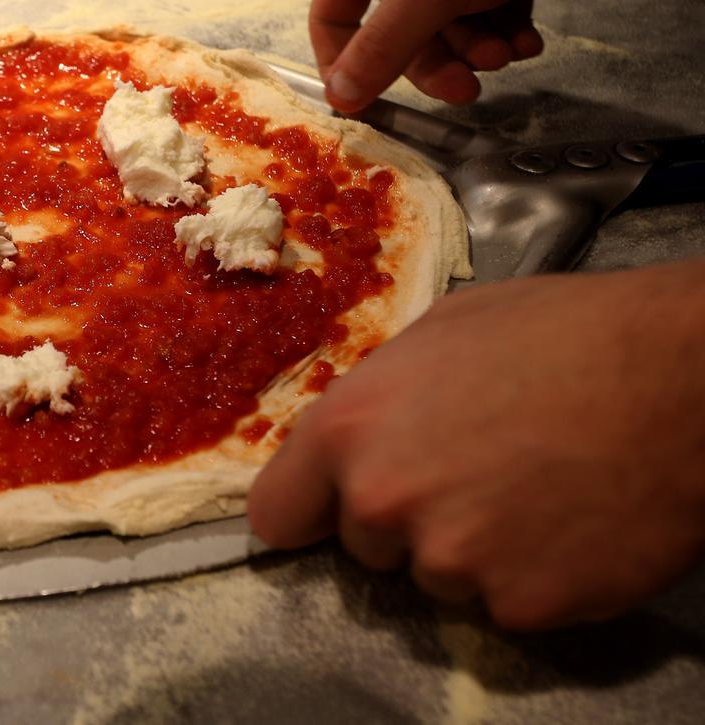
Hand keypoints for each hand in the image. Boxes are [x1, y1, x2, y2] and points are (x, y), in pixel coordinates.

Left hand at [247, 260, 704, 629]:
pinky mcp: (523, 606)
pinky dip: (529, 575)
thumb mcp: (439, 334)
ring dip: (469, 549)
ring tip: (530, 486)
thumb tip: (355, 443)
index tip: (334, 507)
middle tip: (470, 469)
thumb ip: (375, 400)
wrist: (681, 375)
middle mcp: (385, 505)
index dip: (309, 509)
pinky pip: (504, 603)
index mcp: (349, 430)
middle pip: (363, 547)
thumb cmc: (560, 333)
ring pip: (435, 577)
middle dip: (404, 518)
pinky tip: (567, 521)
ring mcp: (454, 563)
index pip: (276, 515)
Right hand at [310, 0, 655, 111]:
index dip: (344, 63)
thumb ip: (380, 50)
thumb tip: (338, 96)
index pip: (333, 17)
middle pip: (399, 39)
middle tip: (466, 89)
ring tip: (507, 49)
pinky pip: (487, 21)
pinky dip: (506, 36)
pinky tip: (527, 39)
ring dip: (478, 52)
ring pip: (448, 35)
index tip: (366, 99)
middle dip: (436, 65)